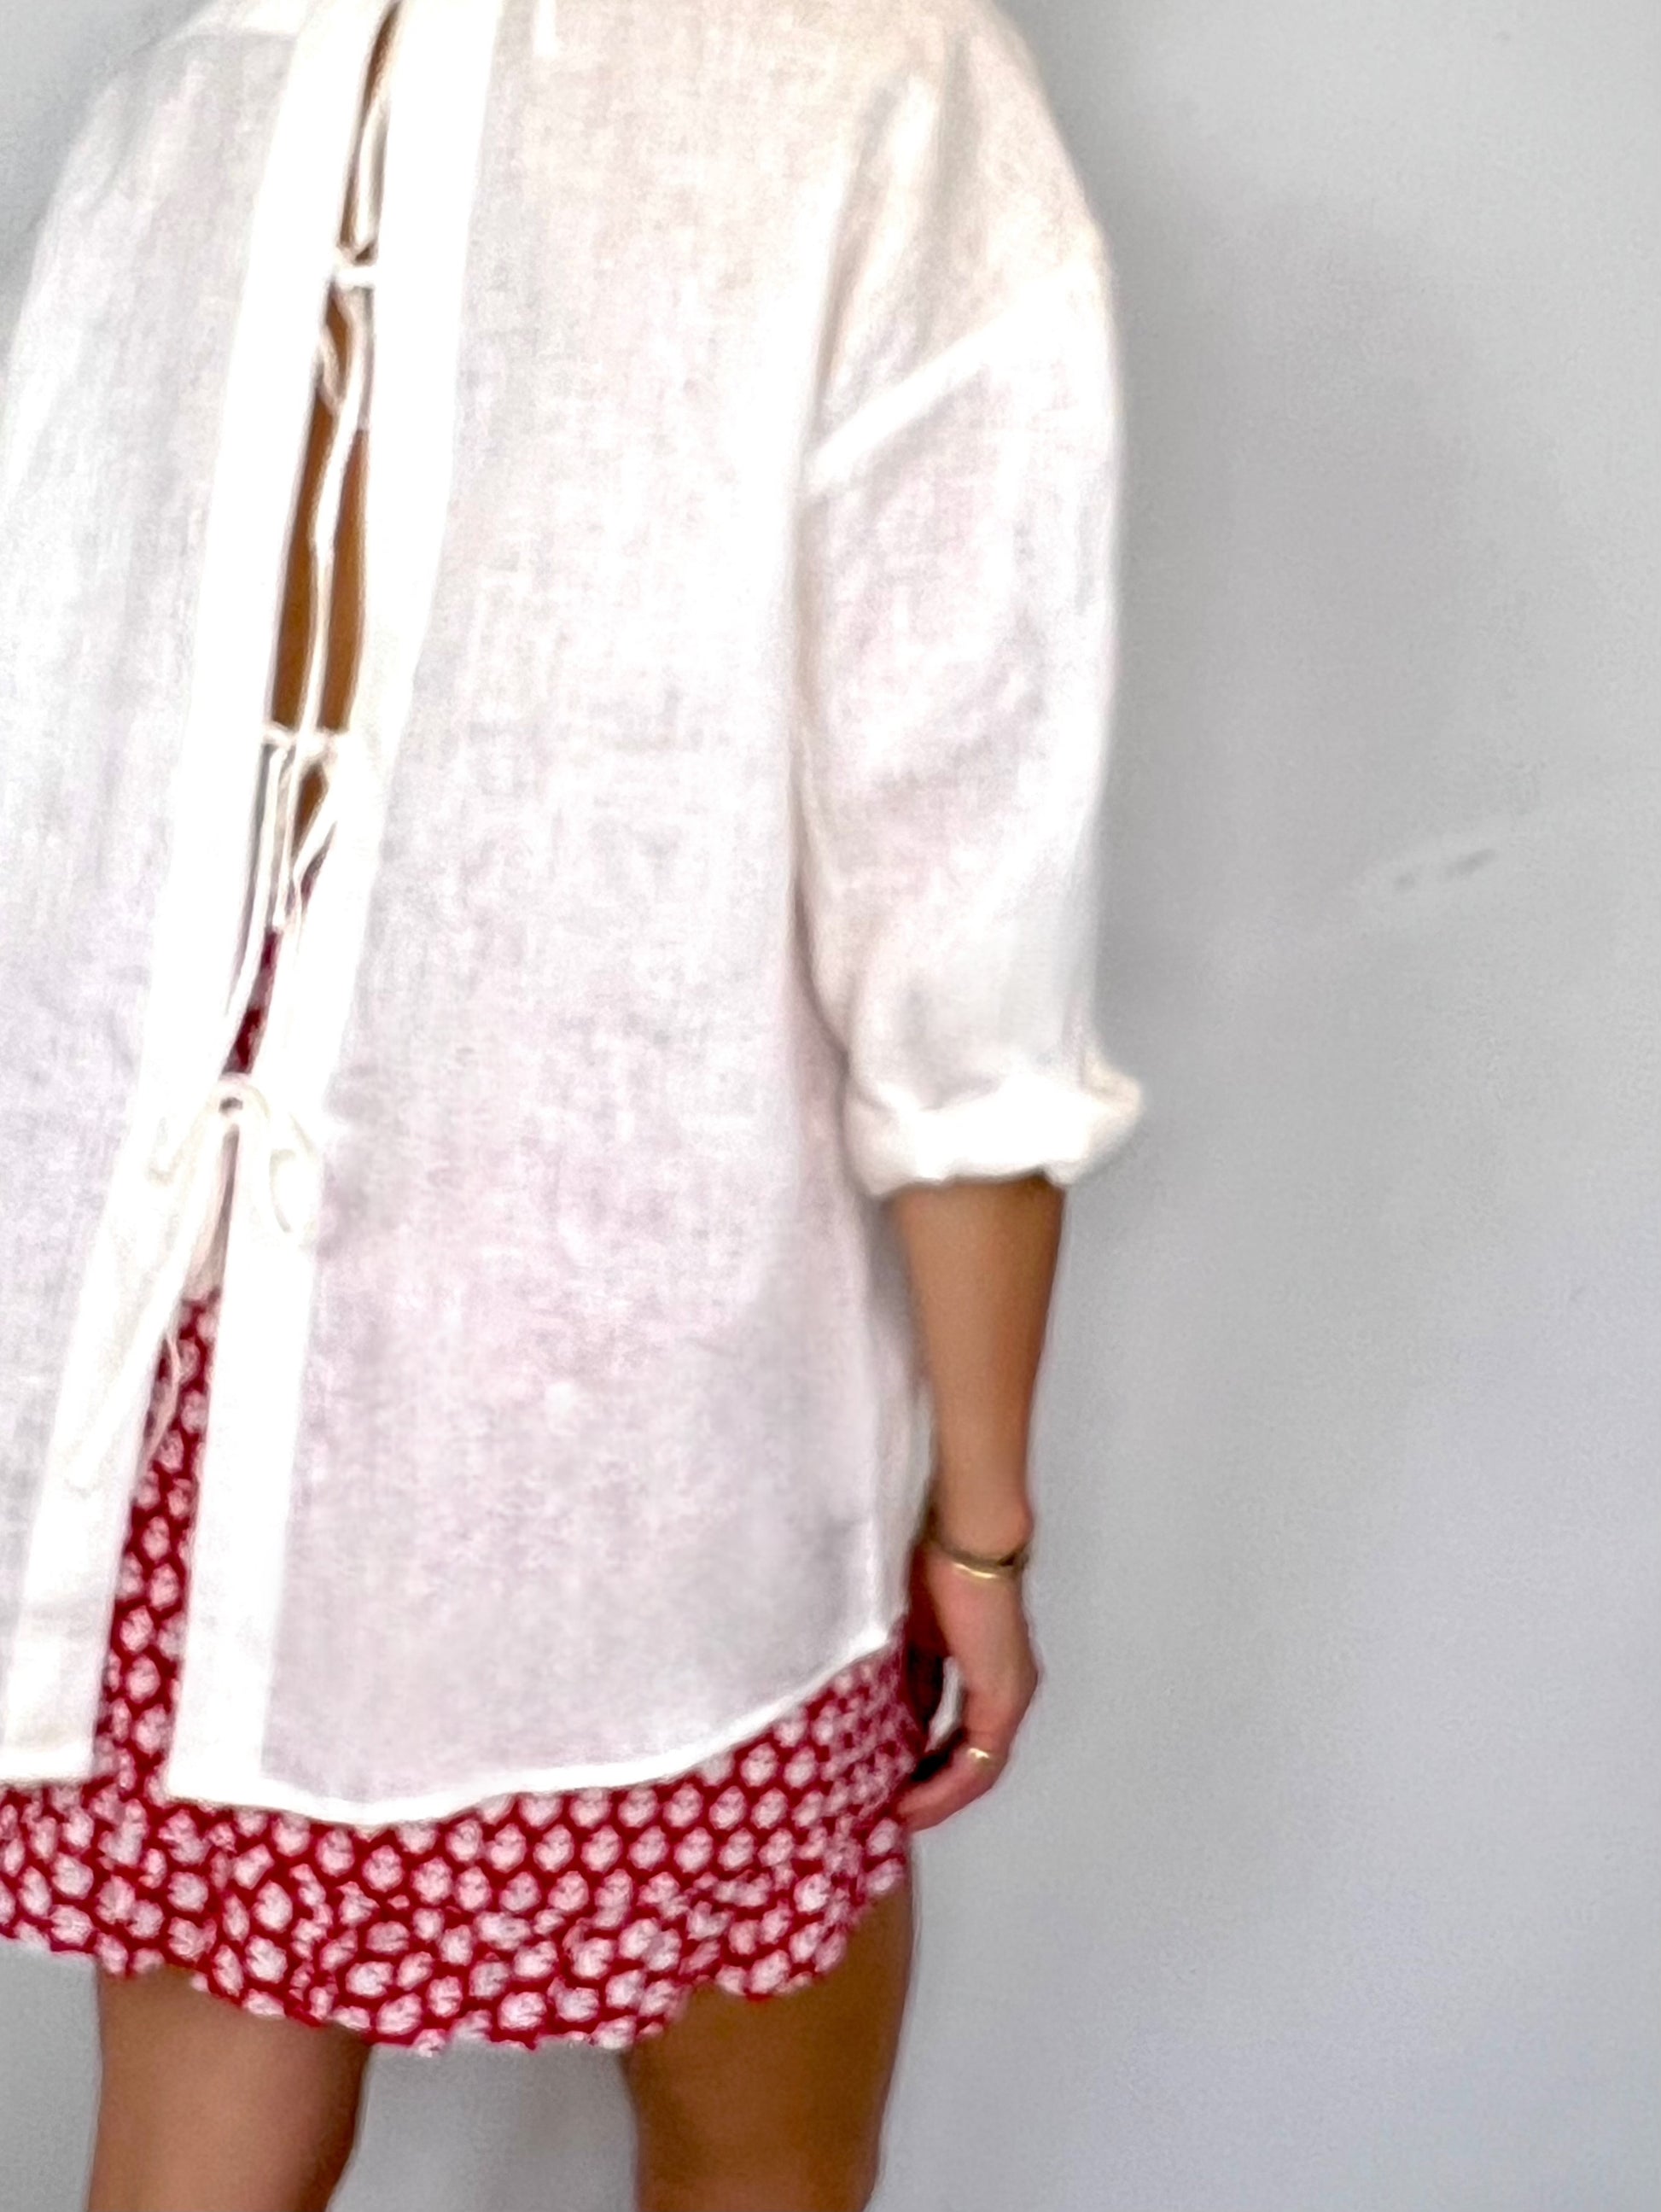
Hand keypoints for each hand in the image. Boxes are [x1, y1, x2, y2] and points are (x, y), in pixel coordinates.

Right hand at [893, 1533, 1041, 1832]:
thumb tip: (893, 1720)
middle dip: (932, 1790)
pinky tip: (914, 1799)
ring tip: (900, 1815)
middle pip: (973, 1762)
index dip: (929, 1767)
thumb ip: (912, 1680)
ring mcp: (1010, 1697)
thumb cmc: (936, 1569)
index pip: (961, 1735)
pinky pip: (978, 1760)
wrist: (964, 1539)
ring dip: (939, 1795)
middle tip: (893, 1812)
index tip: (893, 1786)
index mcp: (989, 1671)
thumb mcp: (914, 1638)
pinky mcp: (1003, 1698)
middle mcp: (1009, 1691)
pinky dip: (946, 1784)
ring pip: (978, 1768)